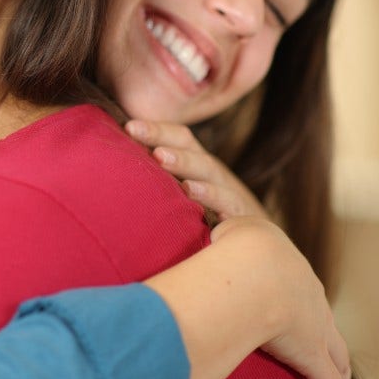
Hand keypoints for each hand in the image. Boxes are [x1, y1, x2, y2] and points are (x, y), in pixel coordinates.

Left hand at [125, 119, 267, 220]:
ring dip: (183, 162)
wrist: (262, 252)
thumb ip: (159, 181)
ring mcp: (230, 194)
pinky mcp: (243, 219)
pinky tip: (190, 190)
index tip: (128, 126)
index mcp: (198, 165)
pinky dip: (210, 195)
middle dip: (163, 138)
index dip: (156, 129)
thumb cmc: (208, 220)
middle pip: (191, 149)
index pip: (180, 138)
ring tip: (159, 156)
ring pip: (208, 172)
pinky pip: (227, 204)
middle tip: (136, 132)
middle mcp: (214, 174)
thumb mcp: (185, 196)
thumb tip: (116, 170)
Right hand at [212, 219, 354, 378]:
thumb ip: (203, 215)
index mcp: (287, 265)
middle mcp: (308, 295)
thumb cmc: (235, 245)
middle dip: (325, 334)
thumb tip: (184, 197)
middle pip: (322, 318)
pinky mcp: (311, 355)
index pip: (297, 284)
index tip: (296, 306)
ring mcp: (313, 326)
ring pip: (334, 352)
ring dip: (338, 369)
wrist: (255, 261)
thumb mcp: (220, 228)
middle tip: (329, 350)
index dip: (298, 298)